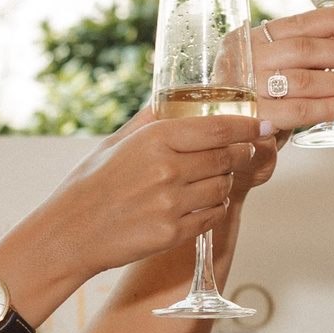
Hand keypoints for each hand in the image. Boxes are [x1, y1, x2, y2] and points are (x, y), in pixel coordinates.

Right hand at [24, 113, 266, 285]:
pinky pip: (211, 217)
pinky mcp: (172, 234)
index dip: (246, 126)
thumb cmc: (90, 184)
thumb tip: (174, 98)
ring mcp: (171, 204)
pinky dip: (212, 210)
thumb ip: (150, 120)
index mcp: (154, 140)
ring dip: (224, 184)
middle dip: (242, 154)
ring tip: (210, 181)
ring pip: (222, 189)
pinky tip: (197, 206)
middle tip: (246, 152)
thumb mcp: (116, 142)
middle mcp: (167, 170)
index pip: (216, 128)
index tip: (263, 125)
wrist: (70, 233)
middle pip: (227, 158)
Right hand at [231, 7, 333, 132]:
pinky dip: (330, 108)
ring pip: (305, 79)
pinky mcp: (255, 117)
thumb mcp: (264, 68)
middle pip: (305, 49)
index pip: (299, 22)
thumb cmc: (248, 101)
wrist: (217, 138)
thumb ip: (294, 53)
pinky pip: (301, 110)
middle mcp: (247, 58)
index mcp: (249, 38)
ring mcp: (248, 87)